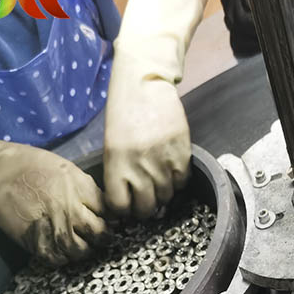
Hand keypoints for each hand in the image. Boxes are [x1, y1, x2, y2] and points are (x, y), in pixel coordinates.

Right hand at [0, 144, 106, 264]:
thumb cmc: (34, 166)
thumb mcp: (69, 170)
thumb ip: (89, 189)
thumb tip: (108, 208)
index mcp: (80, 188)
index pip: (109, 211)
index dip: (113, 219)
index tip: (111, 222)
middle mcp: (68, 208)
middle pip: (98, 233)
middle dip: (104, 238)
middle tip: (101, 238)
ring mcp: (51, 225)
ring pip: (79, 249)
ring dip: (84, 251)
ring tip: (83, 246)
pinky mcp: (33, 238)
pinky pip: (55, 257)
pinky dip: (62, 258)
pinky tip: (63, 252)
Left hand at [103, 59, 190, 219]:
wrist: (145, 83)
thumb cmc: (123, 114)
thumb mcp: (111, 144)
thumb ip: (118, 173)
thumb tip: (128, 200)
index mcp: (116, 163)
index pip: (120, 206)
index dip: (124, 210)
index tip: (126, 206)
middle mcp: (139, 165)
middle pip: (146, 207)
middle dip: (145, 208)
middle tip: (145, 200)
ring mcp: (163, 160)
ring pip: (167, 196)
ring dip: (163, 193)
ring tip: (159, 181)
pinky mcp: (182, 153)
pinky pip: (182, 181)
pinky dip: (178, 180)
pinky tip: (171, 170)